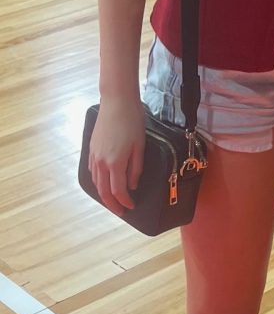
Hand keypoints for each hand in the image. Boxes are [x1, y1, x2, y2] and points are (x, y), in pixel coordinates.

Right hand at [88, 95, 146, 213]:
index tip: (131, 207)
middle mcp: (101, 163)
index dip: (125, 202)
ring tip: (113, 200)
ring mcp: (94, 156)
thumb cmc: (132, 120)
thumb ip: (136, 167)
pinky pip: (93, 171)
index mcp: (115, 163)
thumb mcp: (140, 145)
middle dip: (112, 204)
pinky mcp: (91, 149)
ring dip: (104, 194)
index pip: (118, 191)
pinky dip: (98, 181)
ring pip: (97, 182)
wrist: (117, 102)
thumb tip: (132, 185)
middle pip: (104, 191)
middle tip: (120, 211)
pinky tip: (104, 181)